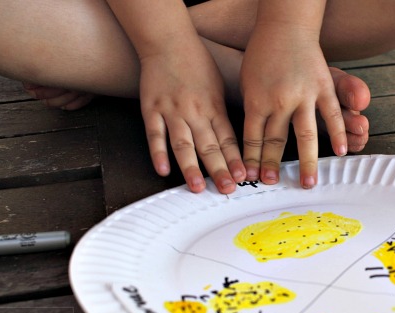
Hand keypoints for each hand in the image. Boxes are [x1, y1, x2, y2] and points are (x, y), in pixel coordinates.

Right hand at [139, 40, 245, 193]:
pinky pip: (155, 134)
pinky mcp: (151, 109)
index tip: (243, 177)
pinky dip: (158, 153)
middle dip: (219, 170)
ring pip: (183, 144)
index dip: (236, 160)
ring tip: (197, 188)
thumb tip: (235, 140)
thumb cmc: (197, 63)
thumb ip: (223, 114)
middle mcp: (195, 111)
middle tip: (227, 189)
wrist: (168, 41)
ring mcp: (172, 111)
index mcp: (214, 107)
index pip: (228, 139)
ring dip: (191, 168)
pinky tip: (163, 170)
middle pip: (209, 146)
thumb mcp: (219, 86)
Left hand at [240, 23, 346, 188]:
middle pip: (275, 141)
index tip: (251, 177)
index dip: (252, 160)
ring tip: (308, 183)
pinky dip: (338, 133)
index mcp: (256, 101)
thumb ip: (252, 109)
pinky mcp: (322, 88)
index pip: (252, 139)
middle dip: (271, 165)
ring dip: (306, 162)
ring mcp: (303, 95)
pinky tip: (342, 151)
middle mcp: (279, 101)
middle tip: (272, 184)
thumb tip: (249, 137)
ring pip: (305, 135)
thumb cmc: (262, 54)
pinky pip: (331, 114)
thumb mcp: (248, 82)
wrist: (285, 26)